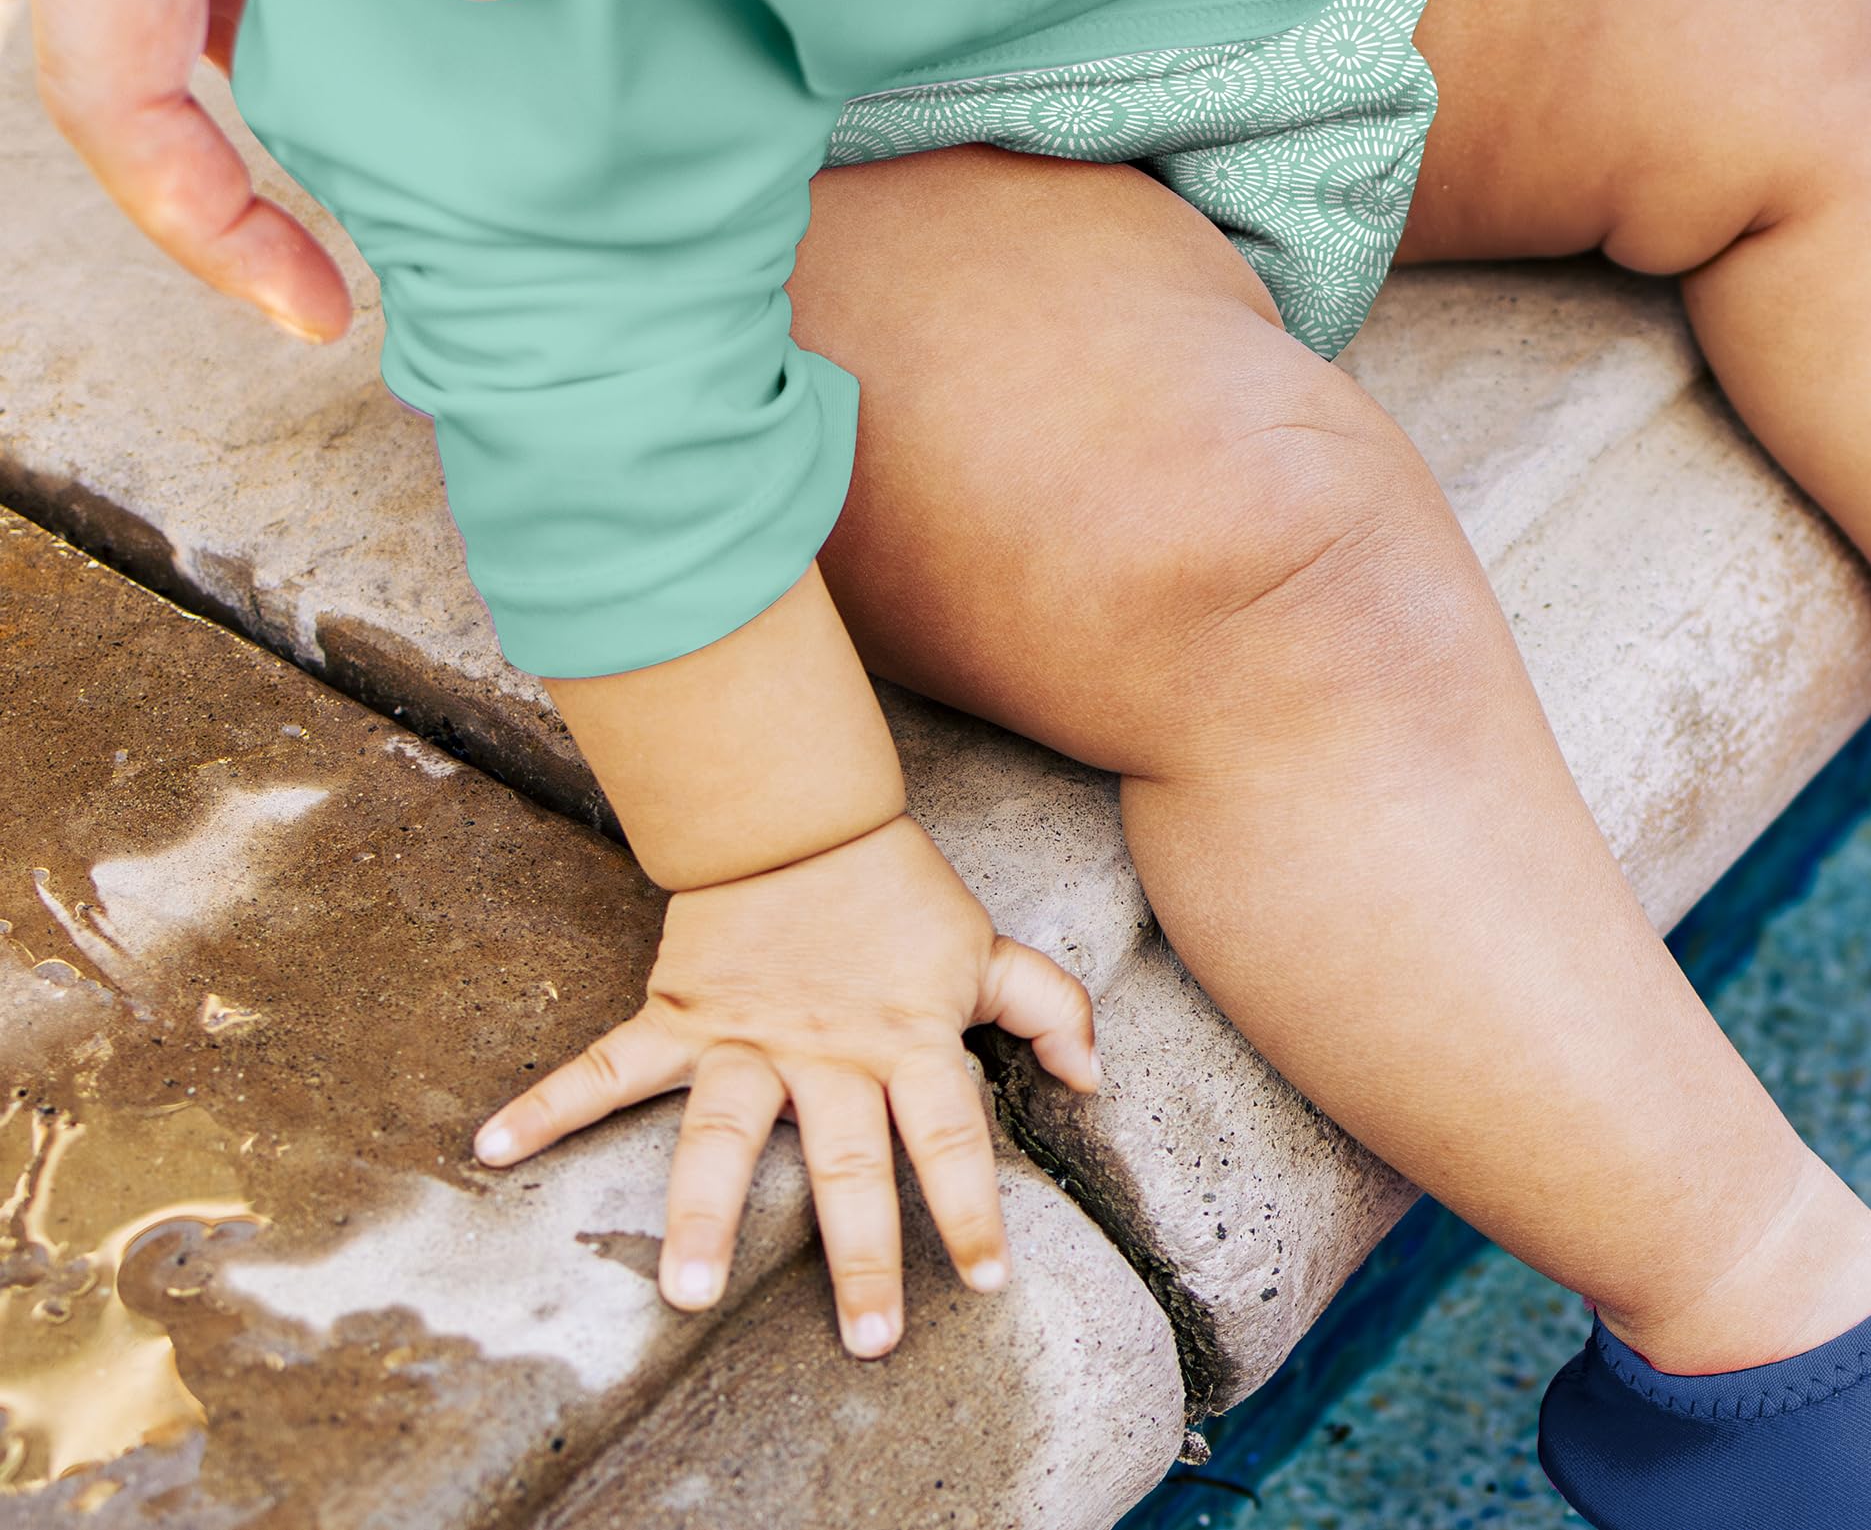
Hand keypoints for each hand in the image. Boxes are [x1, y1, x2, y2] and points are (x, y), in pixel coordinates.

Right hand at [472, 816, 1099, 1355]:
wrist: (801, 815)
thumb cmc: (897, 891)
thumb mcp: (984, 945)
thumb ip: (1048, 1006)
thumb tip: (1094, 1078)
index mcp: (904, 1039)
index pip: (948, 1135)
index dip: (972, 1206)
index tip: (987, 1281)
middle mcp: (827, 1053)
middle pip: (846, 1163)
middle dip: (859, 1254)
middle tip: (867, 1340)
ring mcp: (747, 1039)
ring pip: (725, 1133)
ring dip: (706, 1212)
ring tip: (687, 1291)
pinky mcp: (681, 1017)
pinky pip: (607, 1065)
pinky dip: (547, 1101)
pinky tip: (491, 1146)